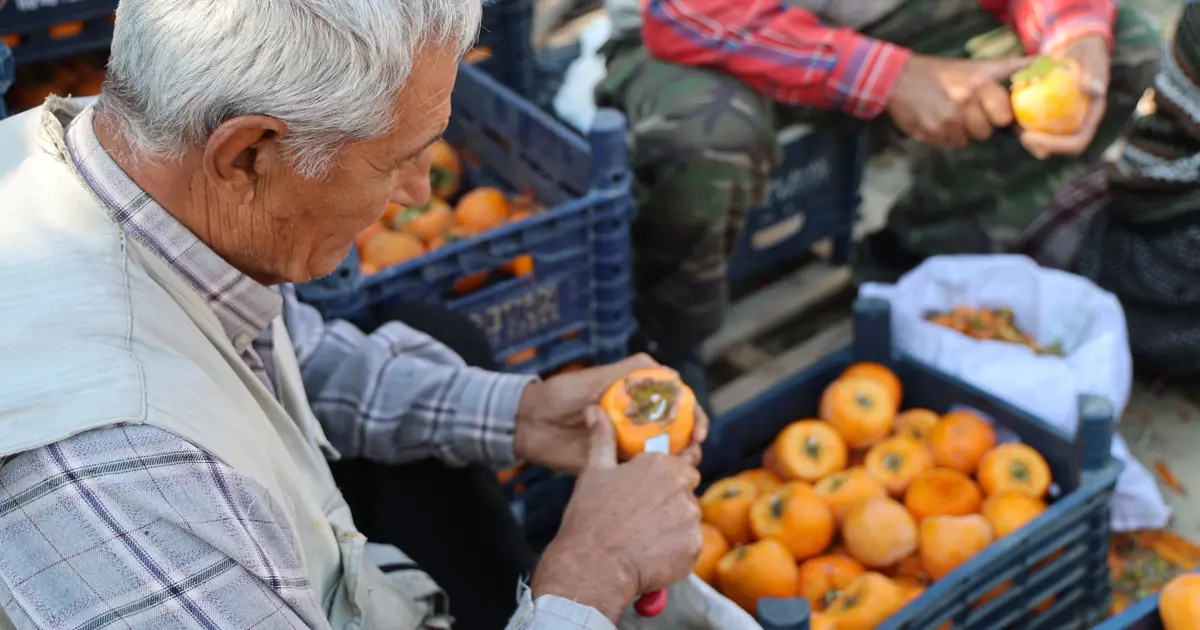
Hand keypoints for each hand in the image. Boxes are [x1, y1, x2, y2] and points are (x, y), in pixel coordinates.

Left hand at [514, 353, 708, 474]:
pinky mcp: (614, 466)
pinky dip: (652, 479)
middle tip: (693, 454)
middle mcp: (638, 422)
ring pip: (663, 456)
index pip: (679, 405)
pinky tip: (660, 486)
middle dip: (692, 443)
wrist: (531, 423)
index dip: (695, 417)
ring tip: (682, 469)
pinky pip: (639, 474)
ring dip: (678, 463)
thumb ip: (631, 372)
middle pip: (679, 433)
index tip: (699, 430)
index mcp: (639, 399)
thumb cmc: (563, 394)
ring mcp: (627, 445)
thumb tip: (674, 373)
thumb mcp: (597, 377)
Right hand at [531, 407, 703, 621]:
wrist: (594, 565)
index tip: (657, 489)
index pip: (685, 463)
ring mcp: (690, 519)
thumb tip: (595, 410)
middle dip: (672, 503)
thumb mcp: (594, 471)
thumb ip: (602, 438)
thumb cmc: (591, 517)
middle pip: (687, 493)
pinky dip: (675, 551)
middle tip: (644, 518)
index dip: (671, 477)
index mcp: (661, 465)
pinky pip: (689, 546)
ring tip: (644, 538)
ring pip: (689, 520)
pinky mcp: (694, 547)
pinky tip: (651, 554)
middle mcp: (681, 488)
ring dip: (673, 527)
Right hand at [886, 54, 1035, 147]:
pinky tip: (936, 121)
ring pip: (966, 141)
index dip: (998, 116)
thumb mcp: (977, 66)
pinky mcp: (930, 133)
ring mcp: (946, 120)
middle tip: (965, 112)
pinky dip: (944, 137)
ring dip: (960, 133)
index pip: (1003, 117)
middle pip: (985, 133)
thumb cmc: (944, 72)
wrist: (899, 78)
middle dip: (978, 125)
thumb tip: (1044, 62)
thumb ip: (1010, 68)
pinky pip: (948, 144)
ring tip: (949, 116)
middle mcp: (964, 102)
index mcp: (979, 84)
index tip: (990, 111)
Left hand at [1019, 36, 1110, 158]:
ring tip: (1014, 126)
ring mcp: (1062, 123)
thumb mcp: (1093, 58)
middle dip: (1039, 148)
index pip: (1076, 143)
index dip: (1056, 146)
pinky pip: (1034, 126)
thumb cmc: (1087, 54)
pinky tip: (1009, 116)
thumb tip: (1094, 89)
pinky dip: (1022, 124)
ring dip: (1028, 139)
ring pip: (1043, 141)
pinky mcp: (1049, 117)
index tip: (1033, 136)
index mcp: (1090, 120)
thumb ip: (1095, 72)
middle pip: (1058, 148)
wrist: (1075, 51)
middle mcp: (1077, 126)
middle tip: (1023, 136)